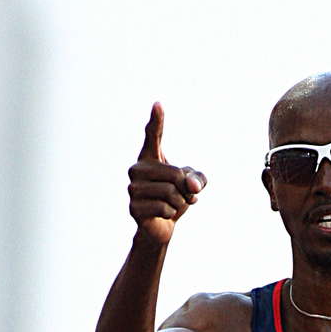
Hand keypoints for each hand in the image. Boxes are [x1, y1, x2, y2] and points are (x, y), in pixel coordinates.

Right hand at [128, 103, 205, 245]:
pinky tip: (164, 214)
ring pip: (171, 193)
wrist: (160, 226)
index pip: (154, 135)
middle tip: (182, 195)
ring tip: (172, 205)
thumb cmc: (175, 199)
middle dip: (185, 189)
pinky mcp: (134, 207)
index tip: (158, 104)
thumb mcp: (192, 184)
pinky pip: (165, 208)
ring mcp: (133, 188)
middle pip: (175, 174)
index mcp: (150, 157)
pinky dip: (171, 213)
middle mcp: (137, 169)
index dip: (157, 120)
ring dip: (180, 203)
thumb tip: (191, 186)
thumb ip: (198, 179)